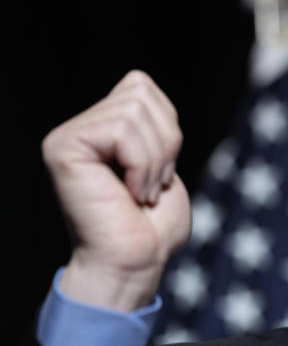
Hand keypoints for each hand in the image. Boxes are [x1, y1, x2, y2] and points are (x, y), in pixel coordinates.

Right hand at [42, 70, 190, 310]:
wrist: (135, 264)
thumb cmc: (152, 228)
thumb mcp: (163, 163)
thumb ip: (152, 123)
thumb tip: (139, 82)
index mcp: (100, 129)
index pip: (141, 86)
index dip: (166, 126)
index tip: (159, 171)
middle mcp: (78, 128)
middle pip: (140, 91)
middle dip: (165, 141)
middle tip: (152, 184)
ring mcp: (67, 137)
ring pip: (134, 110)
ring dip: (154, 159)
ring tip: (141, 192)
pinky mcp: (63, 148)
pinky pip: (122, 130)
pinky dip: (141, 165)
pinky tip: (130, 194)